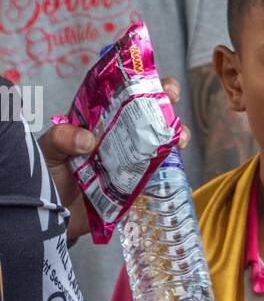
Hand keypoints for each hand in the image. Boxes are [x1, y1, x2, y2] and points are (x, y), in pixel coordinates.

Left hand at [40, 76, 188, 241]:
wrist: (49, 216)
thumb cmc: (46, 176)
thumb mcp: (48, 149)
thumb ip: (61, 138)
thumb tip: (88, 139)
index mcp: (98, 123)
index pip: (123, 97)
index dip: (144, 85)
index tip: (157, 84)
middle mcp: (117, 141)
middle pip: (148, 119)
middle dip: (167, 109)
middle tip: (173, 107)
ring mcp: (128, 166)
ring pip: (159, 148)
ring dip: (173, 141)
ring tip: (179, 141)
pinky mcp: (133, 191)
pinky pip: (157, 183)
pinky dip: (171, 180)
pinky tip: (178, 177)